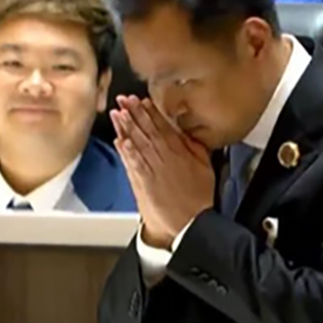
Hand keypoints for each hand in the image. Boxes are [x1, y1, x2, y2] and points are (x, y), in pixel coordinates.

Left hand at [111, 95, 214, 248]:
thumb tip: (187, 132)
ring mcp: (152, 170)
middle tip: (124, 99)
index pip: (163, 127)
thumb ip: (196, 147)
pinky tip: (119, 140)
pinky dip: (125, 151)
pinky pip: (133, 163)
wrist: (191, 222)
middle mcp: (165, 158)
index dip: (151, 112)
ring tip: (117, 113)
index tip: (141, 100)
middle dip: (134, 114)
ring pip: (137, 144)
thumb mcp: (205, 167)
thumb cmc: (198, 198)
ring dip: (126, 128)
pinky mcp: (144, 183)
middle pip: (147, 131)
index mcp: (181, 152)